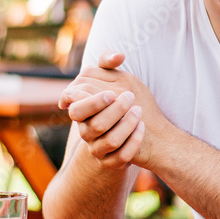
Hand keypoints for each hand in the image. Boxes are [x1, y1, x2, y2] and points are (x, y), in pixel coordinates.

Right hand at [60, 52, 154, 168]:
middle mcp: (86, 132)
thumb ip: (108, 64)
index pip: (77, 110)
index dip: (93, 103)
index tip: (112, 93)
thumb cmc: (119, 101)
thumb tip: (119, 55)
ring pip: (110, 142)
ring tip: (138, 112)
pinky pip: (122, 157)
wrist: (136, 131)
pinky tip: (142, 128)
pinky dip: (134, 142)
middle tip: (131, 98)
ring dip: (127, 125)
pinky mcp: (112, 162)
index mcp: (82, 113)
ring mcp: (98, 149)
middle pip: (94, 126)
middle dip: (114, 111)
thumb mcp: (114, 80)